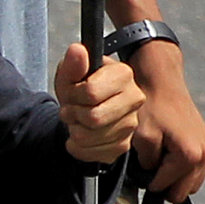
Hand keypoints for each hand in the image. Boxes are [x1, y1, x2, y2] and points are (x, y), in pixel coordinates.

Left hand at [51, 41, 141, 166]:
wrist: (83, 107)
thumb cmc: (79, 86)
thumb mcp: (70, 72)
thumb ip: (72, 63)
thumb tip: (77, 50)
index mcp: (123, 74)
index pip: (91, 93)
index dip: (72, 96)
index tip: (71, 92)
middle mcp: (134, 98)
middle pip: (93, 118)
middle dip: (73, 115)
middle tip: (71, 109)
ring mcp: (131, 124)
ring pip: (90, 138)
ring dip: (74, 131)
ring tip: (77, 120)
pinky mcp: (124, 144)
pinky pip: (94, 153)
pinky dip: (78, 147)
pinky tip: (80, 134)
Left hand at [126, 44, 204, 197]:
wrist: (162, 82)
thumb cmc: (150, 107)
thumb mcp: (141, 137)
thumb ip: (146, 163)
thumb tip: (151, 175)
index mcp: (190, 155)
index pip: (165, 188)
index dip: (148, 182)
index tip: (140, 167)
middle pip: (182, 192)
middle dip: (163, 183)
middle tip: (149, 165)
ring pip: (191, 183)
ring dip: (174, 177)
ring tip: (159, 157)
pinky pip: (196, 170)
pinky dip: (182, 168)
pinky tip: (168, 153)